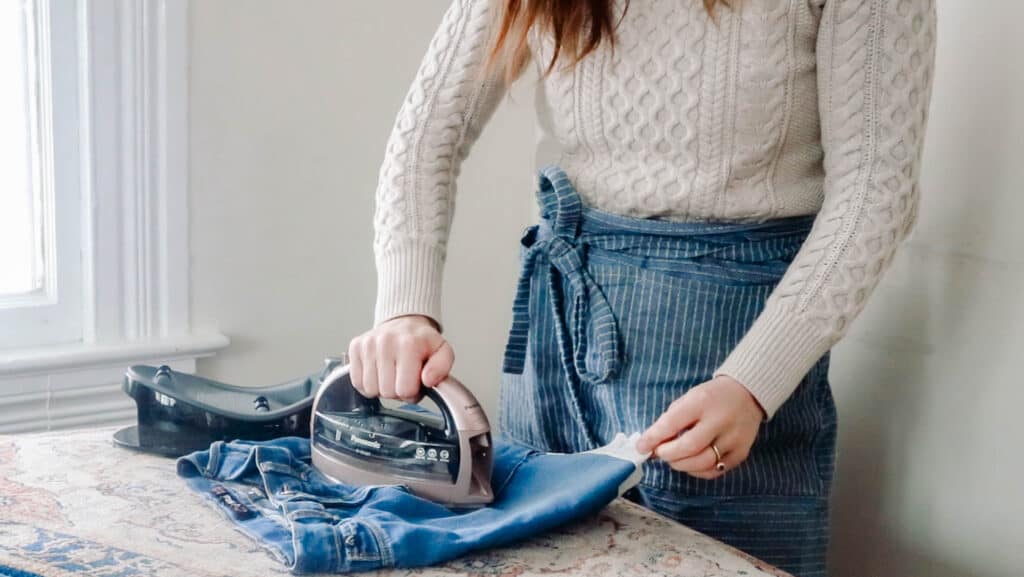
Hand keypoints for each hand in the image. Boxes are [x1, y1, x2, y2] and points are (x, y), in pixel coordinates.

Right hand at [347, 314, 453, 402]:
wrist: (404, 323)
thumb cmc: (422, 342)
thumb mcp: (443, 352)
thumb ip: (442, 368)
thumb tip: (428, 380)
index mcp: (409, 344)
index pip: (404, 390)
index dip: (413, 392)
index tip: (416, 381)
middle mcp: (385, 342)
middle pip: (386, 392)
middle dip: (397, 391)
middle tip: (404, 378)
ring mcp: (367, 344)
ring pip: (370, 389)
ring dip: (382, 388)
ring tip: (392, 374)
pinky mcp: (355, 347)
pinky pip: (357, 382)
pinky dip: (369, 383)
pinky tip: (379, 373)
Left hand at [635, 375, 764, 478]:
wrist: (748, 394)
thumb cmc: (711, 397)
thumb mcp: (689, 398)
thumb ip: (670, 420)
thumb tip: (650, 444)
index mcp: (702, 402)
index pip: (673, 423)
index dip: (654, 437)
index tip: (641, 446)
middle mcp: (720, 421)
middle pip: (689, 447)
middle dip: (668, 454)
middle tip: (659, 452)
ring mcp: (733, 438)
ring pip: (702, 463)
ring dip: (681, 465)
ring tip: (674, 458)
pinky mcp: (741, 453)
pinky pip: (715, 470)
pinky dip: (697, 471)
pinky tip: (691, 463)